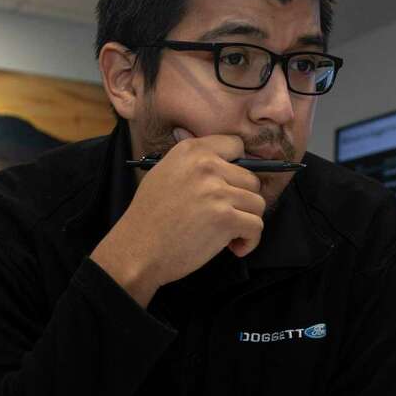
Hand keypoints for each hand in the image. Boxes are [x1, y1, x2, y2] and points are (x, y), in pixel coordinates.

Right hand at [91, 131, 265, 305]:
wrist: (137, 250)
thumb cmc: (150, 218)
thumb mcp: (165, 173)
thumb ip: (194, 164)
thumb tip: (225, 161)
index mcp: (191, 151)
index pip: (236, 145)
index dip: (239, 168)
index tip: (232, 187)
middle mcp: (206, 165)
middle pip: (251, 179)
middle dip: (242, 202)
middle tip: (224, 218)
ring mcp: (217, 191)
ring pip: (258, 204)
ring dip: (246, 222)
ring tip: (226, 234)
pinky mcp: (226, 218)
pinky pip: (257, 226)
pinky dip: (249, 241)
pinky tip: (232, 247)